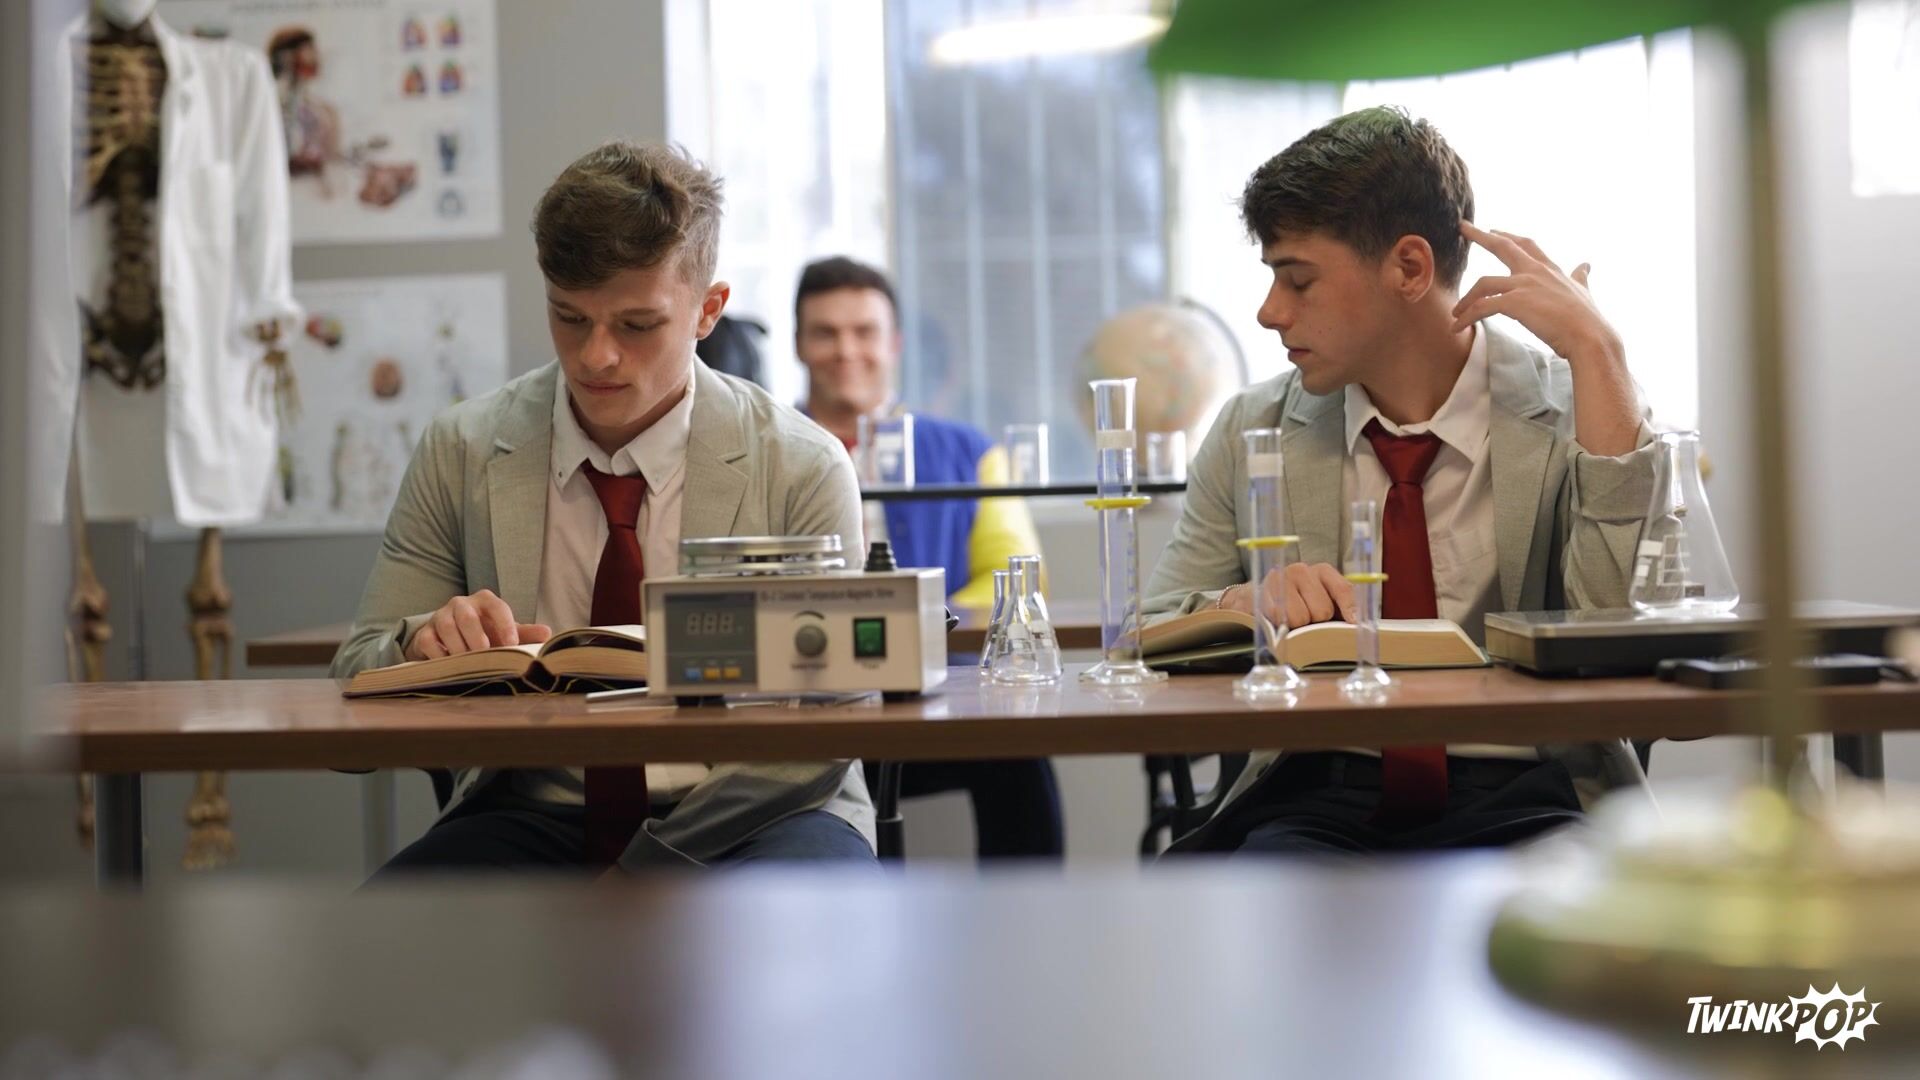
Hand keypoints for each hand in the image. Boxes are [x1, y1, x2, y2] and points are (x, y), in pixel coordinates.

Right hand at [406, 589, 551, 659]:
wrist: (449, 637)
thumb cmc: (485, 633)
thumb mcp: (505, 632)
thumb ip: (525, 633)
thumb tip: (548, 633)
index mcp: (486, 601)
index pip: (497, 607)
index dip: (505, 625)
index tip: (512, 644)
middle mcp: (461, 604)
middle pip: (467, 616)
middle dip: (477, 637)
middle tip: (485, 655)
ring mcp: (441, 617)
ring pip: (447, 628)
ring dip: (458, 648)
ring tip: (469, 663)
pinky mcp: (425, 632)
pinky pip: (429, 642)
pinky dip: (439, 656)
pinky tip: (449, 666)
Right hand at [1219, 563, 1355, 626]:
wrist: (1253, 597)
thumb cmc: (1295, 602)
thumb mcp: (1320, 599)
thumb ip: (1340, 607)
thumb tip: (1358, 621)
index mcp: (1321, 571)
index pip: (1342, 588)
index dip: (1350, 607)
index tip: (1354, 622)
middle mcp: (1301, 570)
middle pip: (1322, 609)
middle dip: (1316, 620)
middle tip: (1306, 617)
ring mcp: (1279, 580)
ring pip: (1300, 618)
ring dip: (1296, 625)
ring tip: (1290, 618)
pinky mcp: (1261, 593)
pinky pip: (1279, 620)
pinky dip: (1279, 624)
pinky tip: (1275, 617)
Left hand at [1452, 221, 1622, 365]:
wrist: (1590, 337)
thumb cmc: (1588, 319)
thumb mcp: (1584, 290)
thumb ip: (1580, 277)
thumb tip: (1586, 265)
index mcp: (1550, 269)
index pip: (1526, 245)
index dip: (1508, 236)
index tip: (1493, 230)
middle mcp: (1535, 272)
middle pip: (1503, 247)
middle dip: (1480, 236)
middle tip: (1463, 227)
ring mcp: (1524, 285)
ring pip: (1483, 284)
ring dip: (1466, 300)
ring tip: (1456, 314)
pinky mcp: (1515, 303)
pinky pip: (1481, 307)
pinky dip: (1467, 317)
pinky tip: (1457, 327)